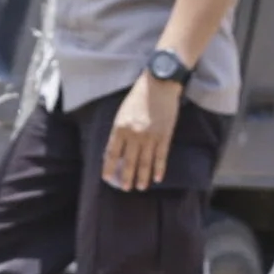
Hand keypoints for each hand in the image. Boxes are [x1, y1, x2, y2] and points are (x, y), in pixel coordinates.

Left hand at [102, 75, 181, 191]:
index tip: (107, 178)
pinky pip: (161, 156)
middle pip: (129, 161)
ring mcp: (151, 136)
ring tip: (140, 187)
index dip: (109, 167)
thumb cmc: (138, 97)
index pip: (112, 153)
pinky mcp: (165, 135)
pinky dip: (159, 168)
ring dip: (143, 176)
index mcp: (120, 128)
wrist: (160, 84)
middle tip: (126, 189)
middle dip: (126, 176)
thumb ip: (118, 132)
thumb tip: (115, 152)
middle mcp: (134, 134)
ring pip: (145, 161)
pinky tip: (158, 178)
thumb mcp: (121, 113)